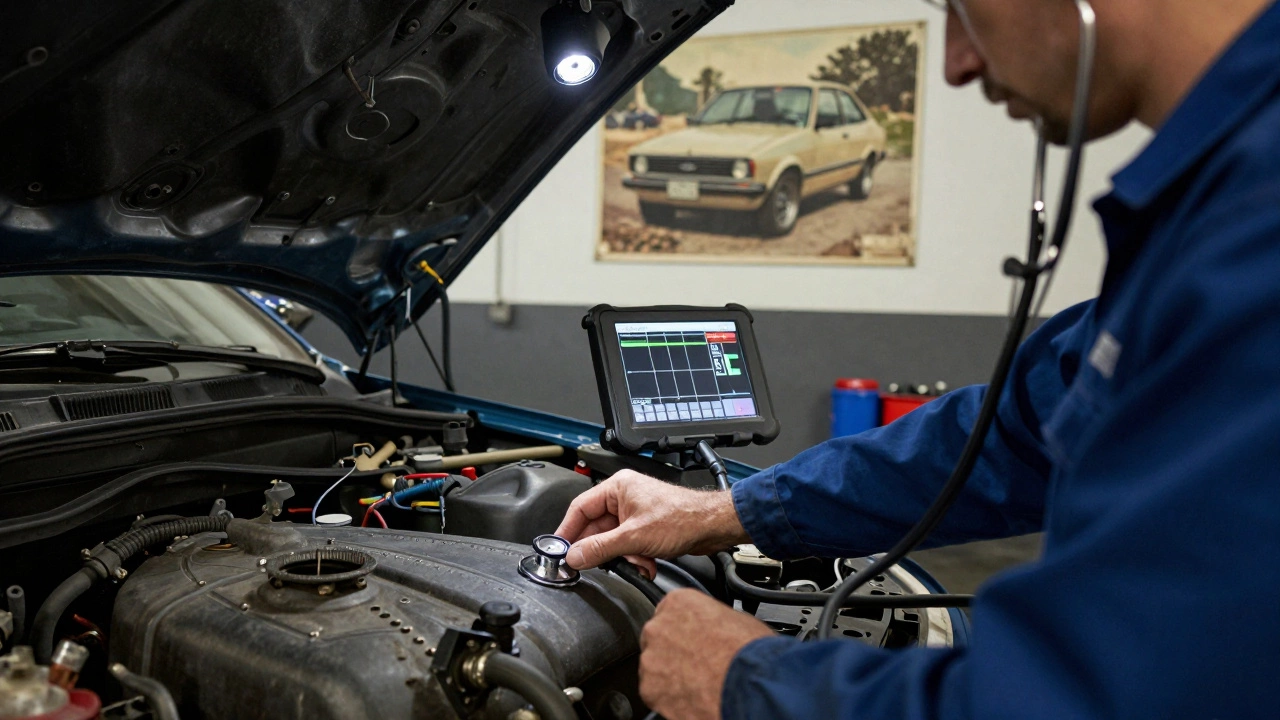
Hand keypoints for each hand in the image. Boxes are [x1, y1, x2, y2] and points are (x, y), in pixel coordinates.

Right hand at [555, 470, 748, 576]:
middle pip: (596, 528)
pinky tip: (645, 564)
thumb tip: (575, 556)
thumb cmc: (682, 517)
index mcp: (617, 488)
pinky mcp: (646, 528)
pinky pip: (627, 546)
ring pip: (613, 540)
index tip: (558, 550)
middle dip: (602, 549)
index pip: (579, 509)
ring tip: (635, 562)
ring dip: (622, 557)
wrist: (712, 526)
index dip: (567, 531)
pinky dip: (634, 558)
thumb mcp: (633, 537)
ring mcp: (635, 513)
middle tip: (593, 565)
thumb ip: (600, 548)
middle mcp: (624, 497)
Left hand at [639, 589, 773, 719]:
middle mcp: (657, 627)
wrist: (749, 683)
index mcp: (677, 602)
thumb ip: (712, 620)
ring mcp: (650, 659)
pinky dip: (669, 697)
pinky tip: (692, 698)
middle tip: (696, 664)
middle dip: (673, 651)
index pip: (670, 612)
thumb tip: (716, 629)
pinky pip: (655, 692)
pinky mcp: (649, 690)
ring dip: (670, 674)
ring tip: (697, 683)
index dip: (684, 629)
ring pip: (654, 667)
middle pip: (658, 639)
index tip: (693, 640)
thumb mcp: (736, 619)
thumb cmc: (748, 650)